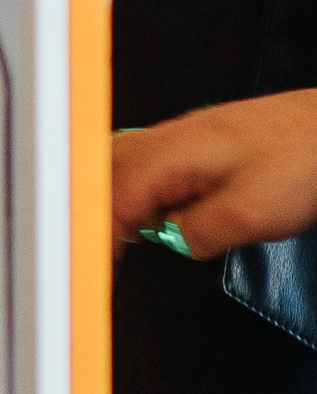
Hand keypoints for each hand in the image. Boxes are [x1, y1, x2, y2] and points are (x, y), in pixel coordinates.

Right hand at [113, 94, 316, 259]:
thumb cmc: (304, 158)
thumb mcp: (249, 216)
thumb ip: (198, 234)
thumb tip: (175, 240)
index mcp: (172, 154)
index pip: (111, 196)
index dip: (100, 231)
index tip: (97, 259)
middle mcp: (172, 138)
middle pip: (105, 170)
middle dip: (97, 208)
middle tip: (103, 244)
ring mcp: (186, 135)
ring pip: (125, 162)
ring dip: (118, 197)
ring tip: (128, 231)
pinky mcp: (202, 140)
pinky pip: (151, 162)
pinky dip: (143, 188)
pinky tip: (162, 209)